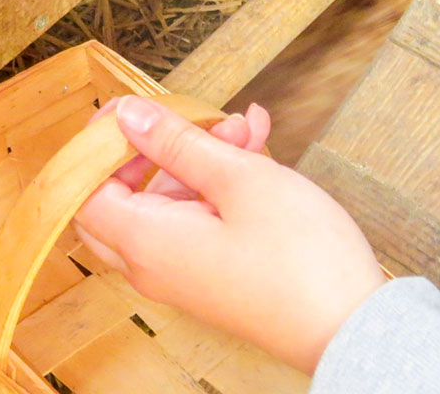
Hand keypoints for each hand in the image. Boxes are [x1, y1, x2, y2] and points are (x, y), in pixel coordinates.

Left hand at [75, 96, 385, 373]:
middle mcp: (152, 264)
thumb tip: (125, 115)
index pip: (84, 189)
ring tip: (244, 127)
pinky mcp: (210, 275)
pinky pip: (194, 219)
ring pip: (166, 202)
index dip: (97, 146)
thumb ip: (175, 142)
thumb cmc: (302, 259)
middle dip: (150, 148)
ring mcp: (181, 273)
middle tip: (181, 119)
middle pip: (118, 196)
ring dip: (196, 159)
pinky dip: (215, 185)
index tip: (127, 110)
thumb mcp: (238, 179)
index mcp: (144, 241)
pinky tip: (255, 148)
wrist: (356, 329)